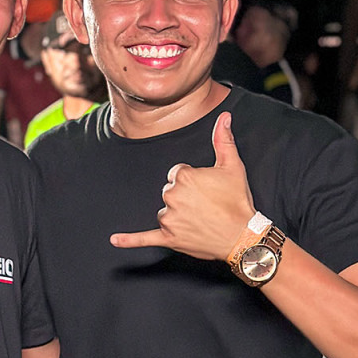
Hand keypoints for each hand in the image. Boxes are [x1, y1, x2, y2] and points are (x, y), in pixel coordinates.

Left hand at [110, 112, 256, 260]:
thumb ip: (223, 139)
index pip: (177, 173)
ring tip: (200, 220)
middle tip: (206, 206)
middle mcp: (171, 196)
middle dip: (184, 198)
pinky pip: (144, 238)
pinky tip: (115, 239)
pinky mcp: (168, 238)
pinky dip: (130, 240)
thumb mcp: (233, 166)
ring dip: (177, 215)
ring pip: (165, 211)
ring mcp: (168, 218)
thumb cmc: (237, 201)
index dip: (193, 181)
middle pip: (169, 191)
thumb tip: (224, 117)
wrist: (242, 236)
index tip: (207, 189)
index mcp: (183, 176)